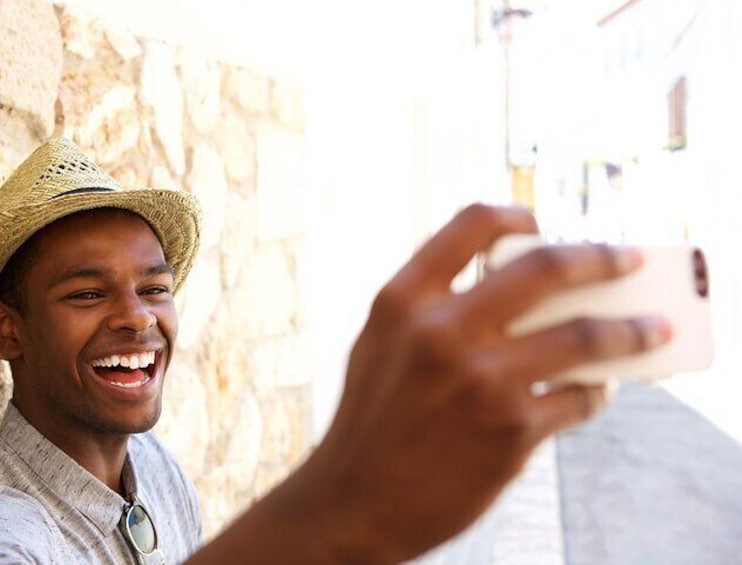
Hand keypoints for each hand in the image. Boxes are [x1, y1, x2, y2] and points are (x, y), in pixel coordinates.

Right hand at [188, 204, 670, 563]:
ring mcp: (482, 381)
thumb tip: (509, 283)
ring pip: (584, 335)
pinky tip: (597, 390)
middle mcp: (442, 332)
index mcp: (403, 301)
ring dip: (630, 330)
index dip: (515, 215)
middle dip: (599, 256)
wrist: (354, 502)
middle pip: (545, 267)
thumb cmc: (372, 419)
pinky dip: (596, 391)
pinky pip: (579, 398)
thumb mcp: (382, 344)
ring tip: (653, 329)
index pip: (472, 225)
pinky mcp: (512, 432)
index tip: (540, 223)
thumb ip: (430, 306)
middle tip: (625, 257)